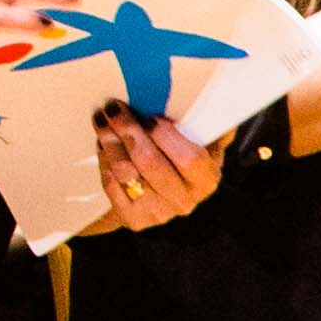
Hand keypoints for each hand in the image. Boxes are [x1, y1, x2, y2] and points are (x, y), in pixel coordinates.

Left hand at [92, 106, 218, 230]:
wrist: (160, 195)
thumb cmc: (180, 159)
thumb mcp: (201, 143)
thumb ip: (207, 124)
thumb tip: (218, 101)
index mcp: (206, 179)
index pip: (190, 159)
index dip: (166, 136)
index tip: (149, 115)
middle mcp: (184, 200)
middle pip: (148, 161)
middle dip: (127, 129)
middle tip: (113, 108)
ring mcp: (158, 213)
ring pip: (125, 171)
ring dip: (109, 141)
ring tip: (102, 120)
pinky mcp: (134, 219)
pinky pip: (110, 183)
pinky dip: (103, 160)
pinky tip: (104, 145)